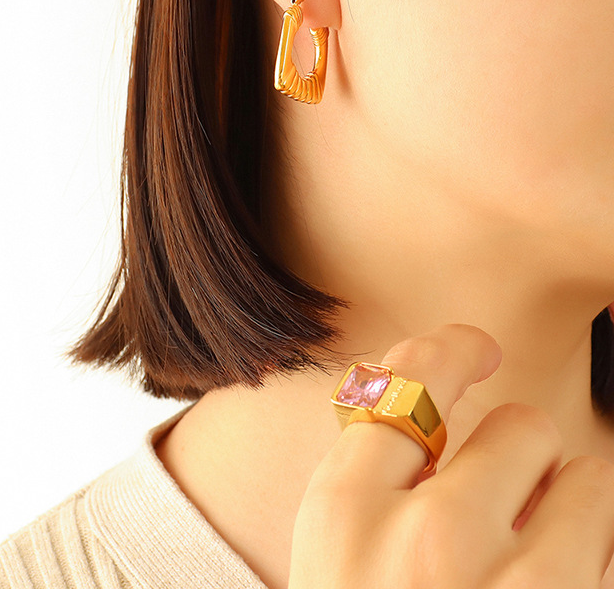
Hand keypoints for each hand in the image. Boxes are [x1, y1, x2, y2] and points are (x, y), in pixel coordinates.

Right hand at [288, 323, 613, 587]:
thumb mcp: (329, 554)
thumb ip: (372, 479)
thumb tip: (444, 406)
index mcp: (345, 511)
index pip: (410, 378)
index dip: (453, 349)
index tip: (479, 349)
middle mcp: (429, 540)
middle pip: (521, 424)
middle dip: (516, 459)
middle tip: (501, 507)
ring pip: (591, 478)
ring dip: (566, 508)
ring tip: (529, 561)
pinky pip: (612, 543)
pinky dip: (589, 555)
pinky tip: (546, 588)